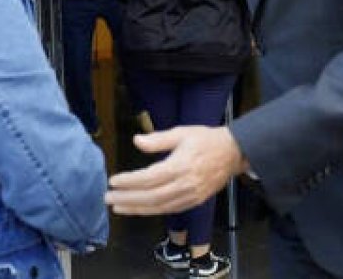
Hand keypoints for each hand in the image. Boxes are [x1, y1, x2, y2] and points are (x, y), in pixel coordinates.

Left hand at [106, 126, 247, 214]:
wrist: (233, 153)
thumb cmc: (206, 140)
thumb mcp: (181, 132)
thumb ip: (158, 139)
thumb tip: (136, 140)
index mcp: (181, 165)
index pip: (149, 178)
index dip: (129, 182)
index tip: (113, 181)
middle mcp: (185, 184)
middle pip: (151, 196)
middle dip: (128, 198)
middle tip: (108, 198)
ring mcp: (190, 196)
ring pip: (159, 207)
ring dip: (136, 208)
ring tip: (118, 206)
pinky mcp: (194, 201)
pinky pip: (169, 210)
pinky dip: (151, 210)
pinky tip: (138, 208)